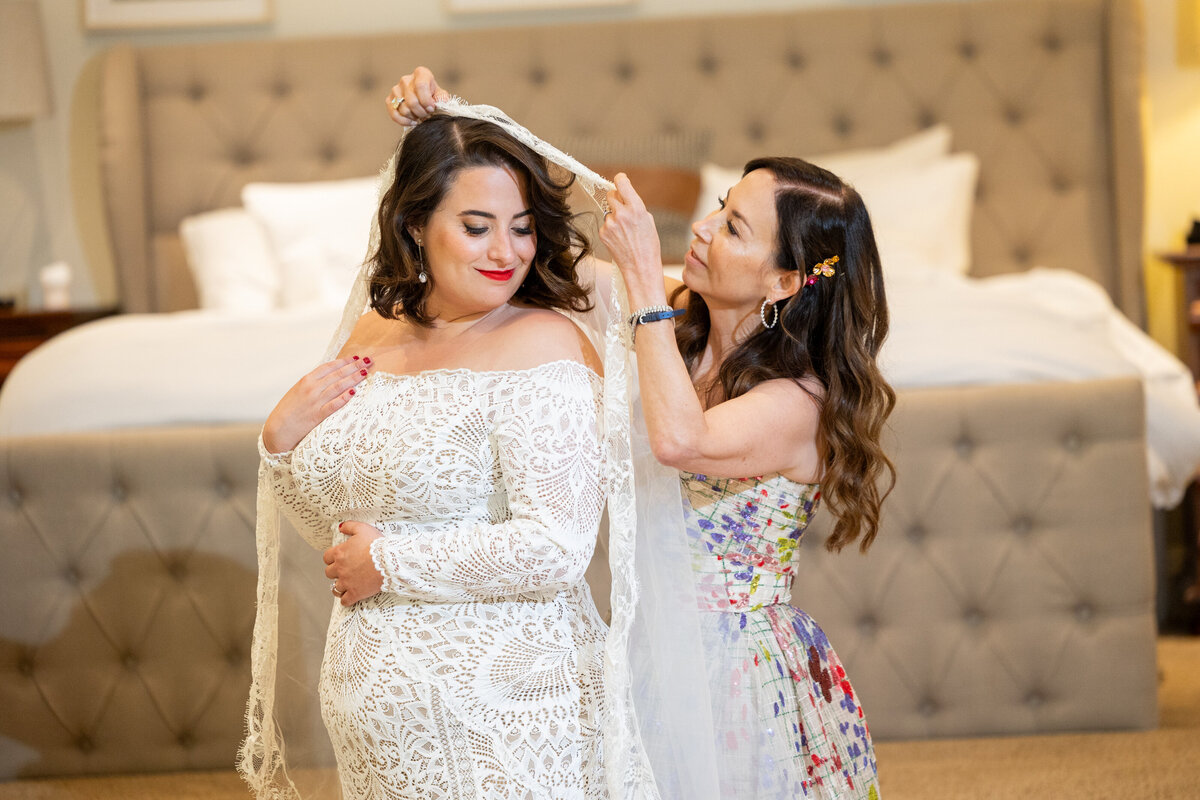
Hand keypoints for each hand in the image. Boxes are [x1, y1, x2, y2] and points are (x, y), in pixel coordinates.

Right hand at [262, 356, 370, 453]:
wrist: (277, 429)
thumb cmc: (288, 410)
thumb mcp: (298, 391)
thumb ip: (312, 383)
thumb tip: (329, 376)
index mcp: (306, 380)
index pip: (329, 367)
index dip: (344, 361)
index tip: (356, 357)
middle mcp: (312, 388)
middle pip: (337, 374)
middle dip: (354, 366)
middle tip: (368, 360)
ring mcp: (315, 401)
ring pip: (338, 386)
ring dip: (353, 378)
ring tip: (365, 372)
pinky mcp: (318, 415)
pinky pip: (334, 405)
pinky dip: (344, 398)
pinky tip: (354, 392)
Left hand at [325, 521, 384, 605]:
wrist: (389, 561)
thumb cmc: (377, 544)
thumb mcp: (363, 529)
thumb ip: (350, 526)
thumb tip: (341, 527)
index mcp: (340, 553)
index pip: (326, 557)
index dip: (332, 558)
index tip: (338, 558)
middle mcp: (340, 568)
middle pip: (329, 573)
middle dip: (335, 571)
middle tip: (343, 570)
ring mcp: (347, 582)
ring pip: (335, 587)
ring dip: (340, 586)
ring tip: (346, 584)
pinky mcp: (355, 593)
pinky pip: (345, 600)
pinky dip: (346, 599)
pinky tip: (350, 597)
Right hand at [386, 66, 449, 126]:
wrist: (423, 100)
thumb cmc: (432, 96)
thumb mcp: (440, 95)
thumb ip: (442, 98)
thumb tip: (440, 101)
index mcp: (420, 74)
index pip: (420, 86)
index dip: (426, 101)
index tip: (431, 109)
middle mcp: (406, 79)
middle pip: (412, 101)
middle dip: (421, 112)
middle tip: (427, 115)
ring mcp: (396, 89)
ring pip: (404, 109)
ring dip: (414, 117)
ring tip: (420, 116)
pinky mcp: (389, 100)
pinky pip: (394, 114)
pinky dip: (404, 121)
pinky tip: (412, 121)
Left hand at [600, 173, 666, 303]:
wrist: (641, 267)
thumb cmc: (648, 245)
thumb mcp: (648, 221)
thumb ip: (636, 206)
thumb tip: (624, 196)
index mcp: (636, 208)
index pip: (622, 183)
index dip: (620, 179)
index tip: (620, 180)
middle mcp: (622, 214)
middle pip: (611, 194)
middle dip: (616, 198)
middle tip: (623, 208)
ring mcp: (610, 224)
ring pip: (608, 211)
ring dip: (614, 216)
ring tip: (625, 231)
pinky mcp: (603, 233)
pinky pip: (605, 224)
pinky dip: (611, 228)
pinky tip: (620, 238)